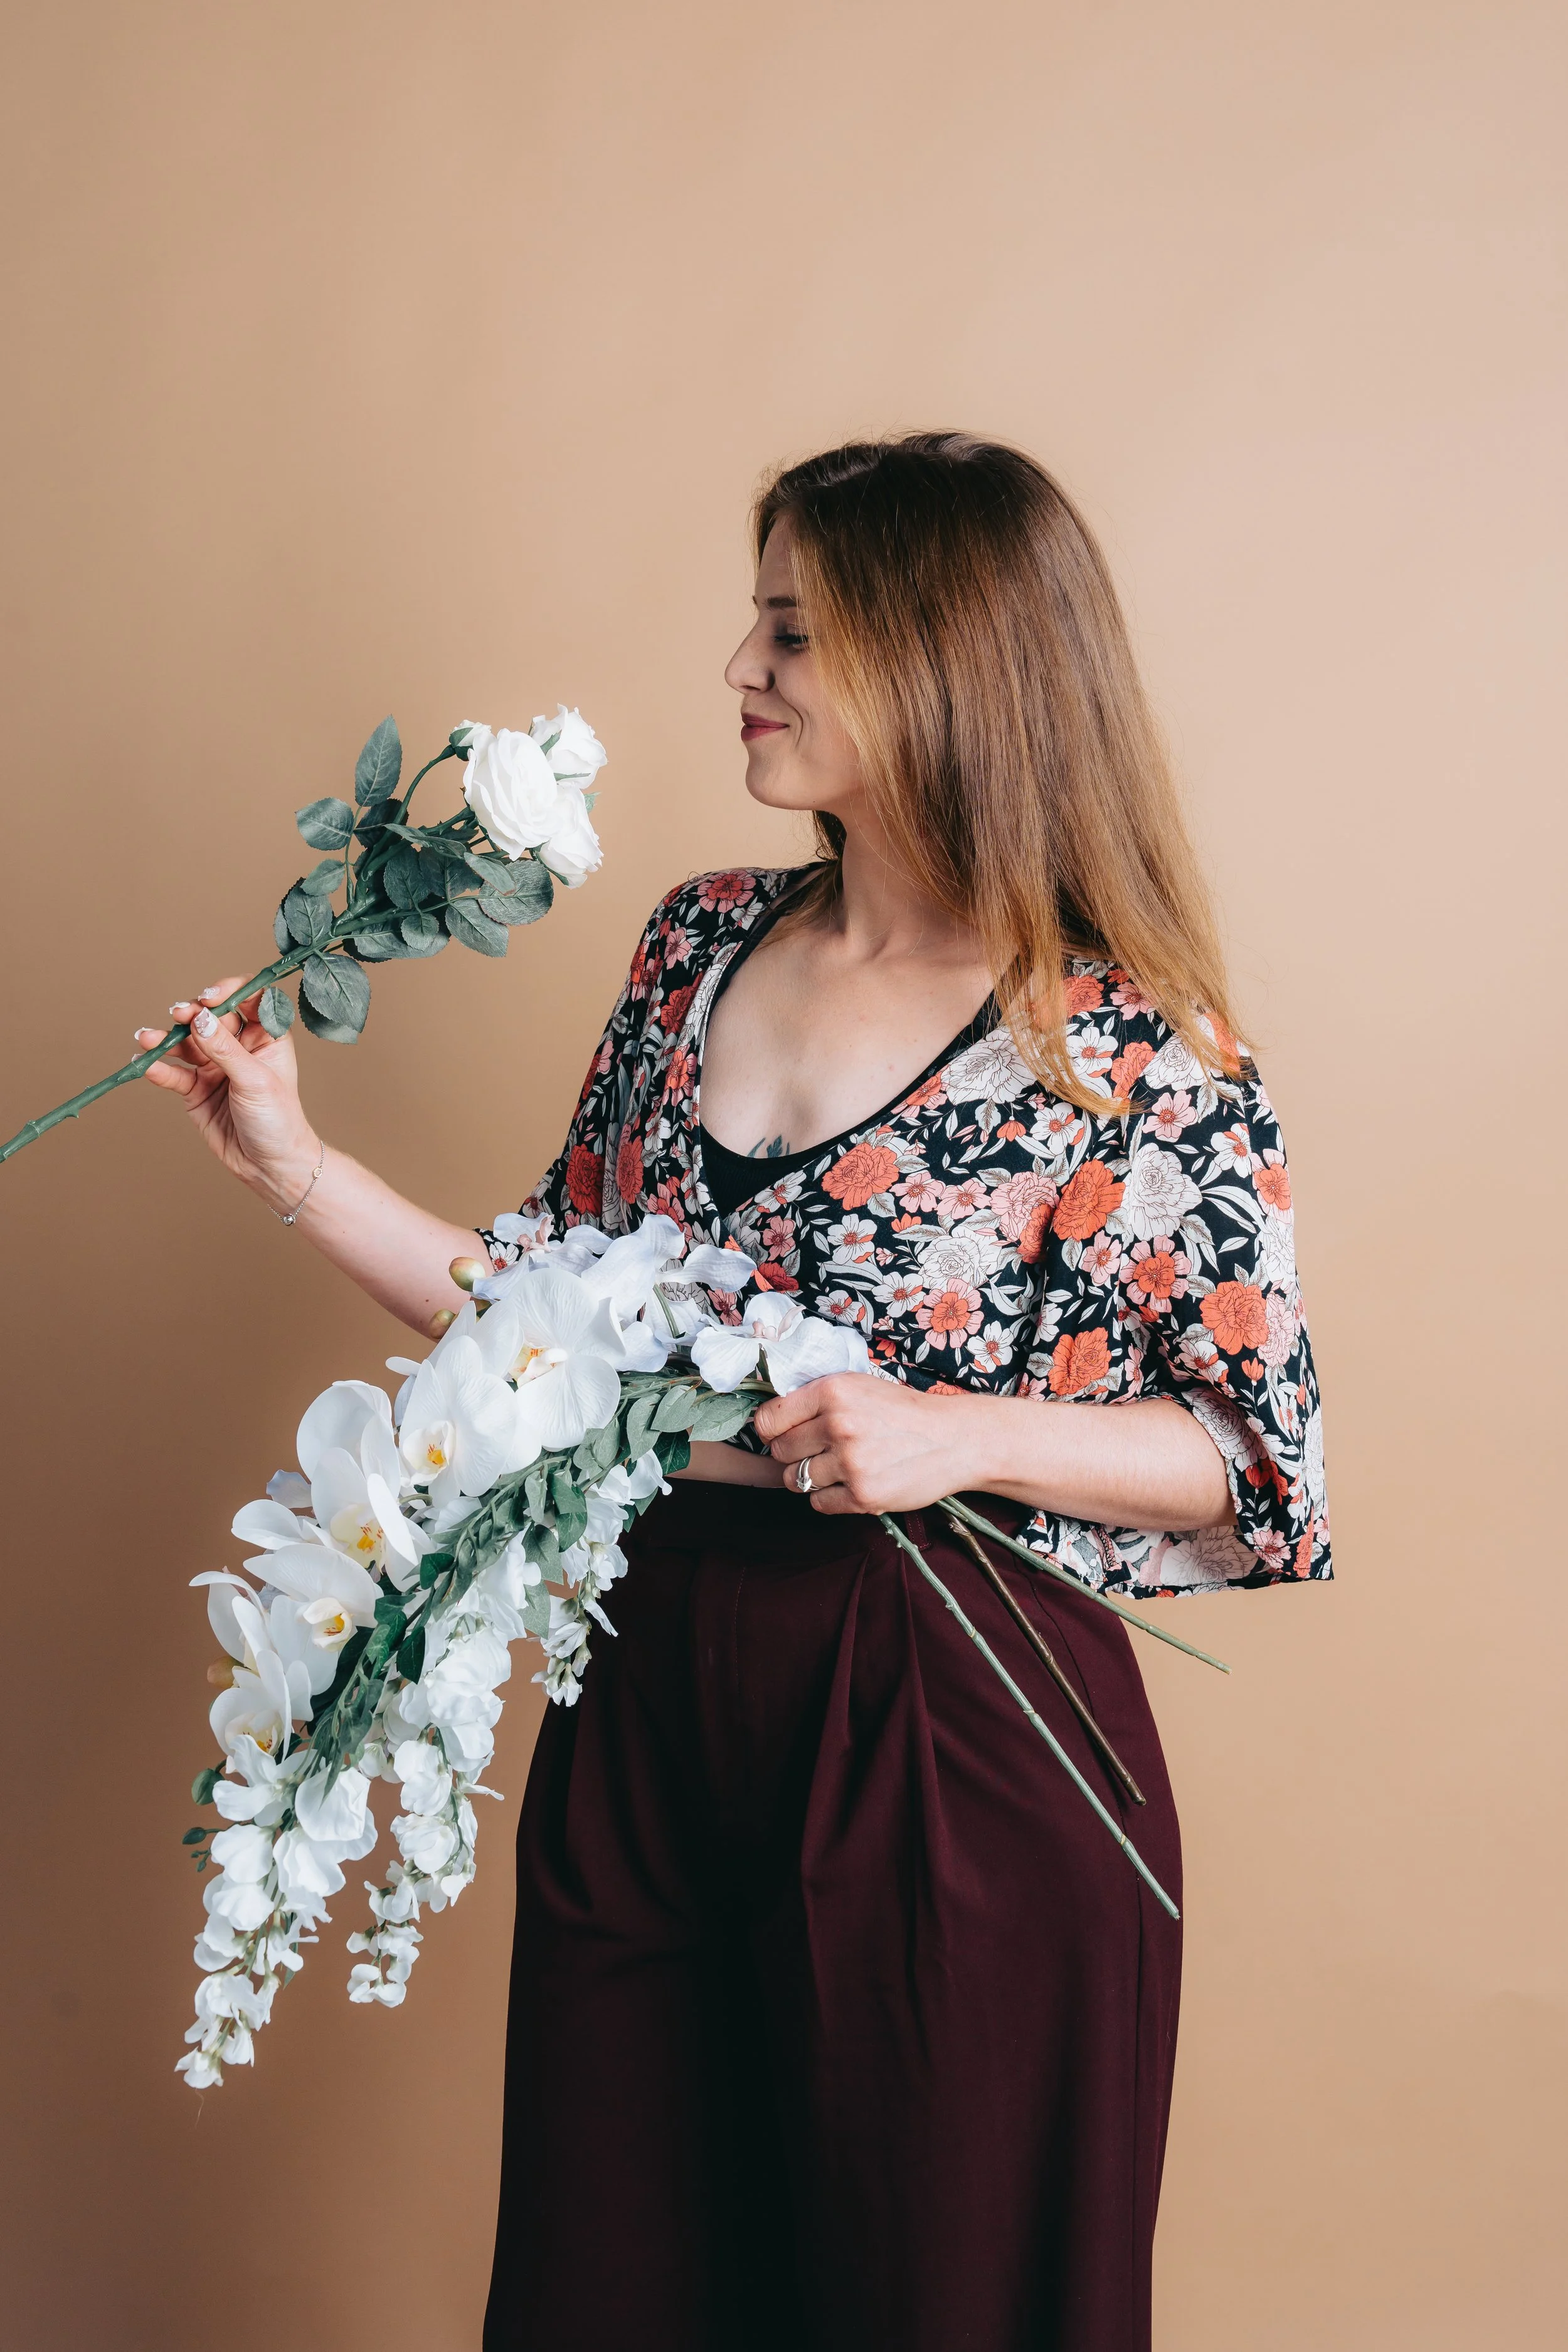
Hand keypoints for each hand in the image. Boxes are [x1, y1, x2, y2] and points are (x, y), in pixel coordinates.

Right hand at [133, 977, 320, 1211]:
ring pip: (188, 1044)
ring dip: (166, 1039)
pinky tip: (146, 1065)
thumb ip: (225, 1050)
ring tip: (146, 1038)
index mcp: (267, 1037)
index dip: (229, 992)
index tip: (209, 997)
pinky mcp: (197, 1089)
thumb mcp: (255, 1081)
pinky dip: (160, 1069)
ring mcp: (217, 1067)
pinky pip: (175, 1074)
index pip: (249, 1000)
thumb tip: (200, 1020)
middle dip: (192, 1014)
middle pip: (212, 1017)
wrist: (269, 1166)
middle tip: (178, 1015)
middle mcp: (240, 1047)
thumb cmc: (278, 1121)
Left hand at [753, 1374, 995, 1514]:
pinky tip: (850, 1483)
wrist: (954, 1439)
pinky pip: (819, 1504)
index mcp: (833, 1391)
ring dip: (809, 1477)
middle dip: (792, 1454)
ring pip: (795, 1480)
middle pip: (780, 1452)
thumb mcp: (860, 1387)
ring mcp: (850, 1463)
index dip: (771, 1430)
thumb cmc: (904, 1412)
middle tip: (817, 1451)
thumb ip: (818, 1398)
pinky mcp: (863, 1495)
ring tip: (837, 1467)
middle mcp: (838, 1424)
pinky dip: (829, 1498)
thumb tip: (770, 1418)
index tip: (782, 1434)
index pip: (768, 1419)